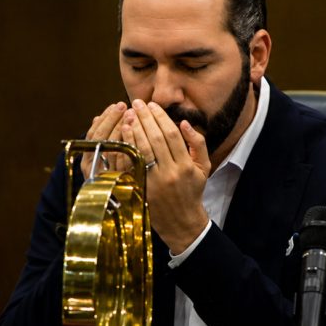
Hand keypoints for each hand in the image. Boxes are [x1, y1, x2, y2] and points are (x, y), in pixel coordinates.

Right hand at [79, 102, 128, 178]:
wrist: (121, 213)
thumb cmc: (112, 183)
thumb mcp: (104, 162)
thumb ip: (102, 142)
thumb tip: (96, 117)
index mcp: (87, 161)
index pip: (94, 134)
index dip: (105, 119)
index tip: (115, 105)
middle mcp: (91, 168)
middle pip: (101, 138)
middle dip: (113, 120)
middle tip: (124, 105)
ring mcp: (104, 176)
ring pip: (112, 148)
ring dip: (121, 130)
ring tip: (131, 115)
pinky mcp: (119, 184)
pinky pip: (124, 163)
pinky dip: (129, 147)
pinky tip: (135, 135)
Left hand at [120, 99, 210, 253]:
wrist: (181, 221)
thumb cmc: (192, 191)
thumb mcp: (204, 167)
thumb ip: (197, 143)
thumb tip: (184, 122)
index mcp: (185, 166)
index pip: (171, 134)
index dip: (160, 117)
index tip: (151, 105)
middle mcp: (170, 173)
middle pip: (155, 139)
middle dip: (144, 118)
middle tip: (136, 103)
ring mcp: (153, 182)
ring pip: (142, 149)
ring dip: (134, 129)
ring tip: (128, 115)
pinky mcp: (141, 188)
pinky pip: (130, 164)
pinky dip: (125, 148)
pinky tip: (122, 135)